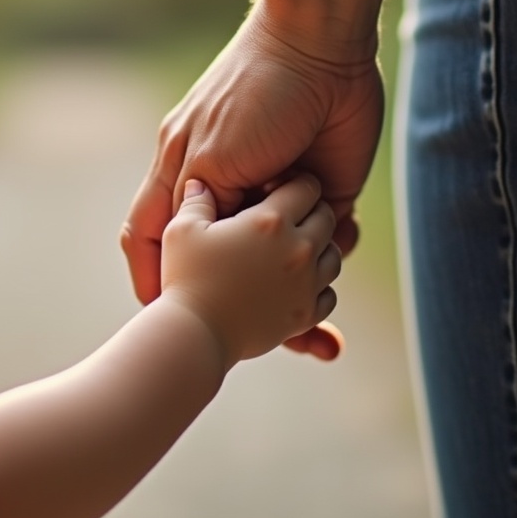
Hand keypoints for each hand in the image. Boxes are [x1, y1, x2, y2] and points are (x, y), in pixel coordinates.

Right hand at [122, 5, 382, 357]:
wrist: (319, 48)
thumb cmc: (250, 93)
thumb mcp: (204, 152)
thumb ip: (188, 204)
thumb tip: (190, 255)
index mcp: (191, 178)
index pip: (159, 235)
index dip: (156, 278)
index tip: (160, 318)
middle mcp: (232, 192)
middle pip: (226, 259)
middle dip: (243, 305)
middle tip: (264, 338)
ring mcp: (278, 195)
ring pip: (280, 259)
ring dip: (297, 286)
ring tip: (315, 315)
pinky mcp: (325, 192)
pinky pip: (326, 241)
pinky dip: (333, 255)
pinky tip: (344, 244)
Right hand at [160, 175, 340, 367]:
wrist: (195, 333)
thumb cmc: (185, 278)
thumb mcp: (182, 229)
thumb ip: (196, 201)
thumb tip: (198, 184)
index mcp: (271, 221)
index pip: (306, 186)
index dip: (295, 184)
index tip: (280, 189)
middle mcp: (298, 249)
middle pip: (326, 217)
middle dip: (311, 212)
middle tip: (288, 218)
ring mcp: (306, 284)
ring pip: (334, 256)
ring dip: (319, 249)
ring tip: (293, 250)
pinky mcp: (305, 314)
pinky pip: (329, 294)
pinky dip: (318, 287)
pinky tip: (295, 284)